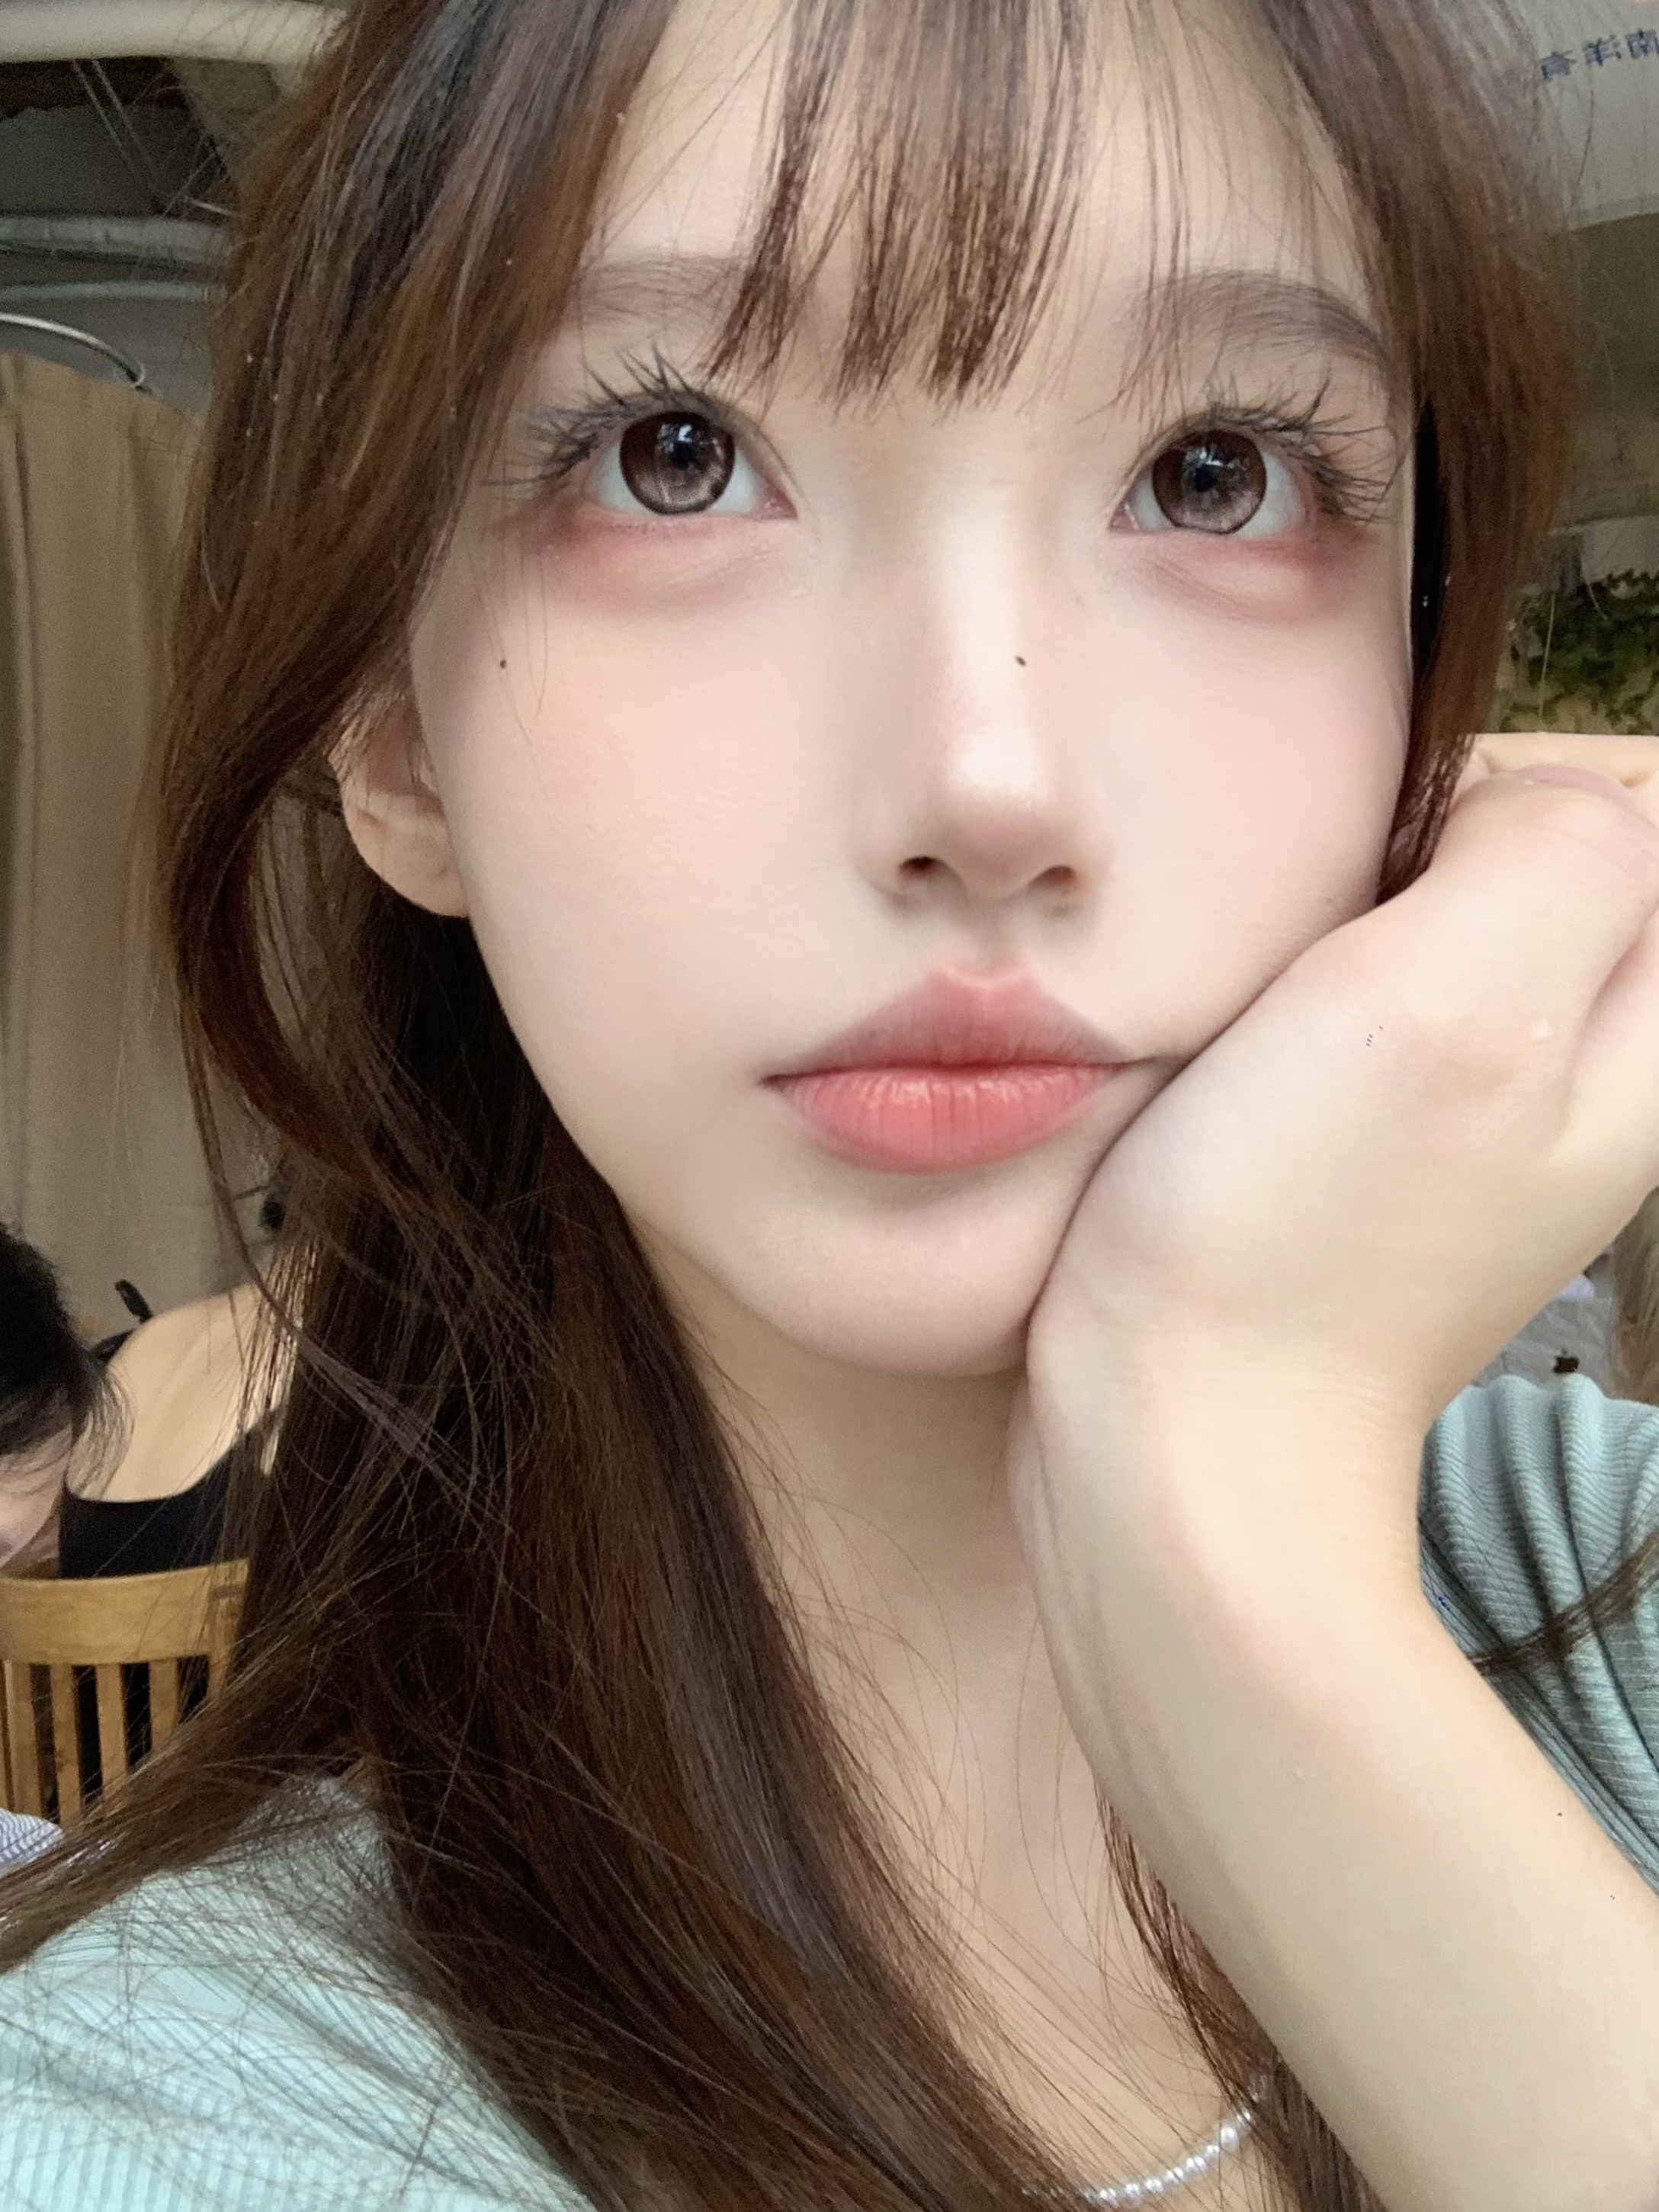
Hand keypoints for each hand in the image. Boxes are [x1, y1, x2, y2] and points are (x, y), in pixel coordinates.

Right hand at [1024, 733, 1658, 1461]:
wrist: (1178, 1432)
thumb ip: (1552, 850)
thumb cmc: (1298, 1231)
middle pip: (1559, 858)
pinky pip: (1384, 995)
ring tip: (1289, 983)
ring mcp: (1493, 1115)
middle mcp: (1600, 1074)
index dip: (1517, 787)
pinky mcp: (1393, 1147)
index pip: (1643, 805)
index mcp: (1654, 1038)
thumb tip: (1525, 799)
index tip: (1401, 866)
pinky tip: (1260, 1039)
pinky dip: (1317, 981)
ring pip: (1459, 919)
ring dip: (1367, 912)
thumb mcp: (1453, 999)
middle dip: (1442, 844)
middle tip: (1337, 928)